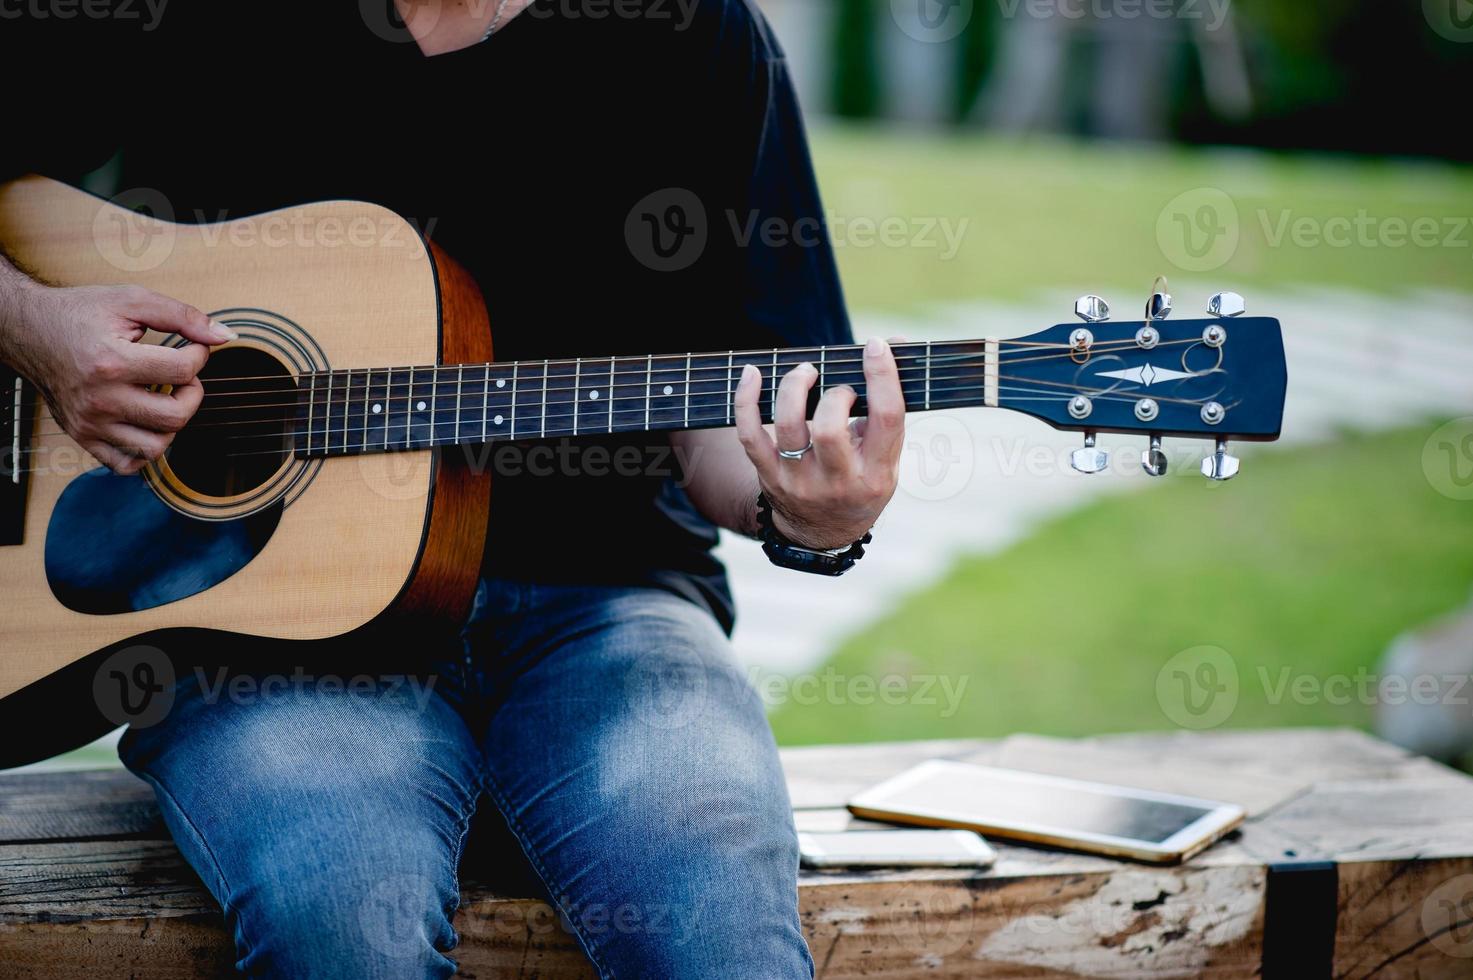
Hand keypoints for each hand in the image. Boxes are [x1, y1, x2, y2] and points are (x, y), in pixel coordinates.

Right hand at [2, 283, 234, 473]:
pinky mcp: (83, 436)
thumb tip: (225, 337)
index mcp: (112, 362)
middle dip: (192, 394)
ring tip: (162, 399)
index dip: (200, 355)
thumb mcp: (132, 300)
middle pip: (175, 416)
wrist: (29, 330)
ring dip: (171, 425)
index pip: (182, 371)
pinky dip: (144, 451)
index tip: (192, 348)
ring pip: (155, 447)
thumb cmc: (81, 313)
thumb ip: (183, 316)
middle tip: (182, 377)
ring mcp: (90, 423)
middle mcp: (99, 399)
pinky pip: (125, 464)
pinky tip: (145, 422)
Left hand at [734, 337, 905, 549]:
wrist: (822, 532)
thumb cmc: (861, 479)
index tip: (876, 346)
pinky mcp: (769, 476)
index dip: (882, 377)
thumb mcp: (886, 455)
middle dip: (834, 394)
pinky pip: (750, 435)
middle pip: (830, 429)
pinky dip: (747, 400)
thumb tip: (895, 343)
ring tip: (805, 372)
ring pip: (788, 428)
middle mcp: (838, 481)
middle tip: (837, 387)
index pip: (885, 419)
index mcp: (876, 473)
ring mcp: (799, 481)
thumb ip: (887, 405)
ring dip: (794, 388)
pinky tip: (752, 374)